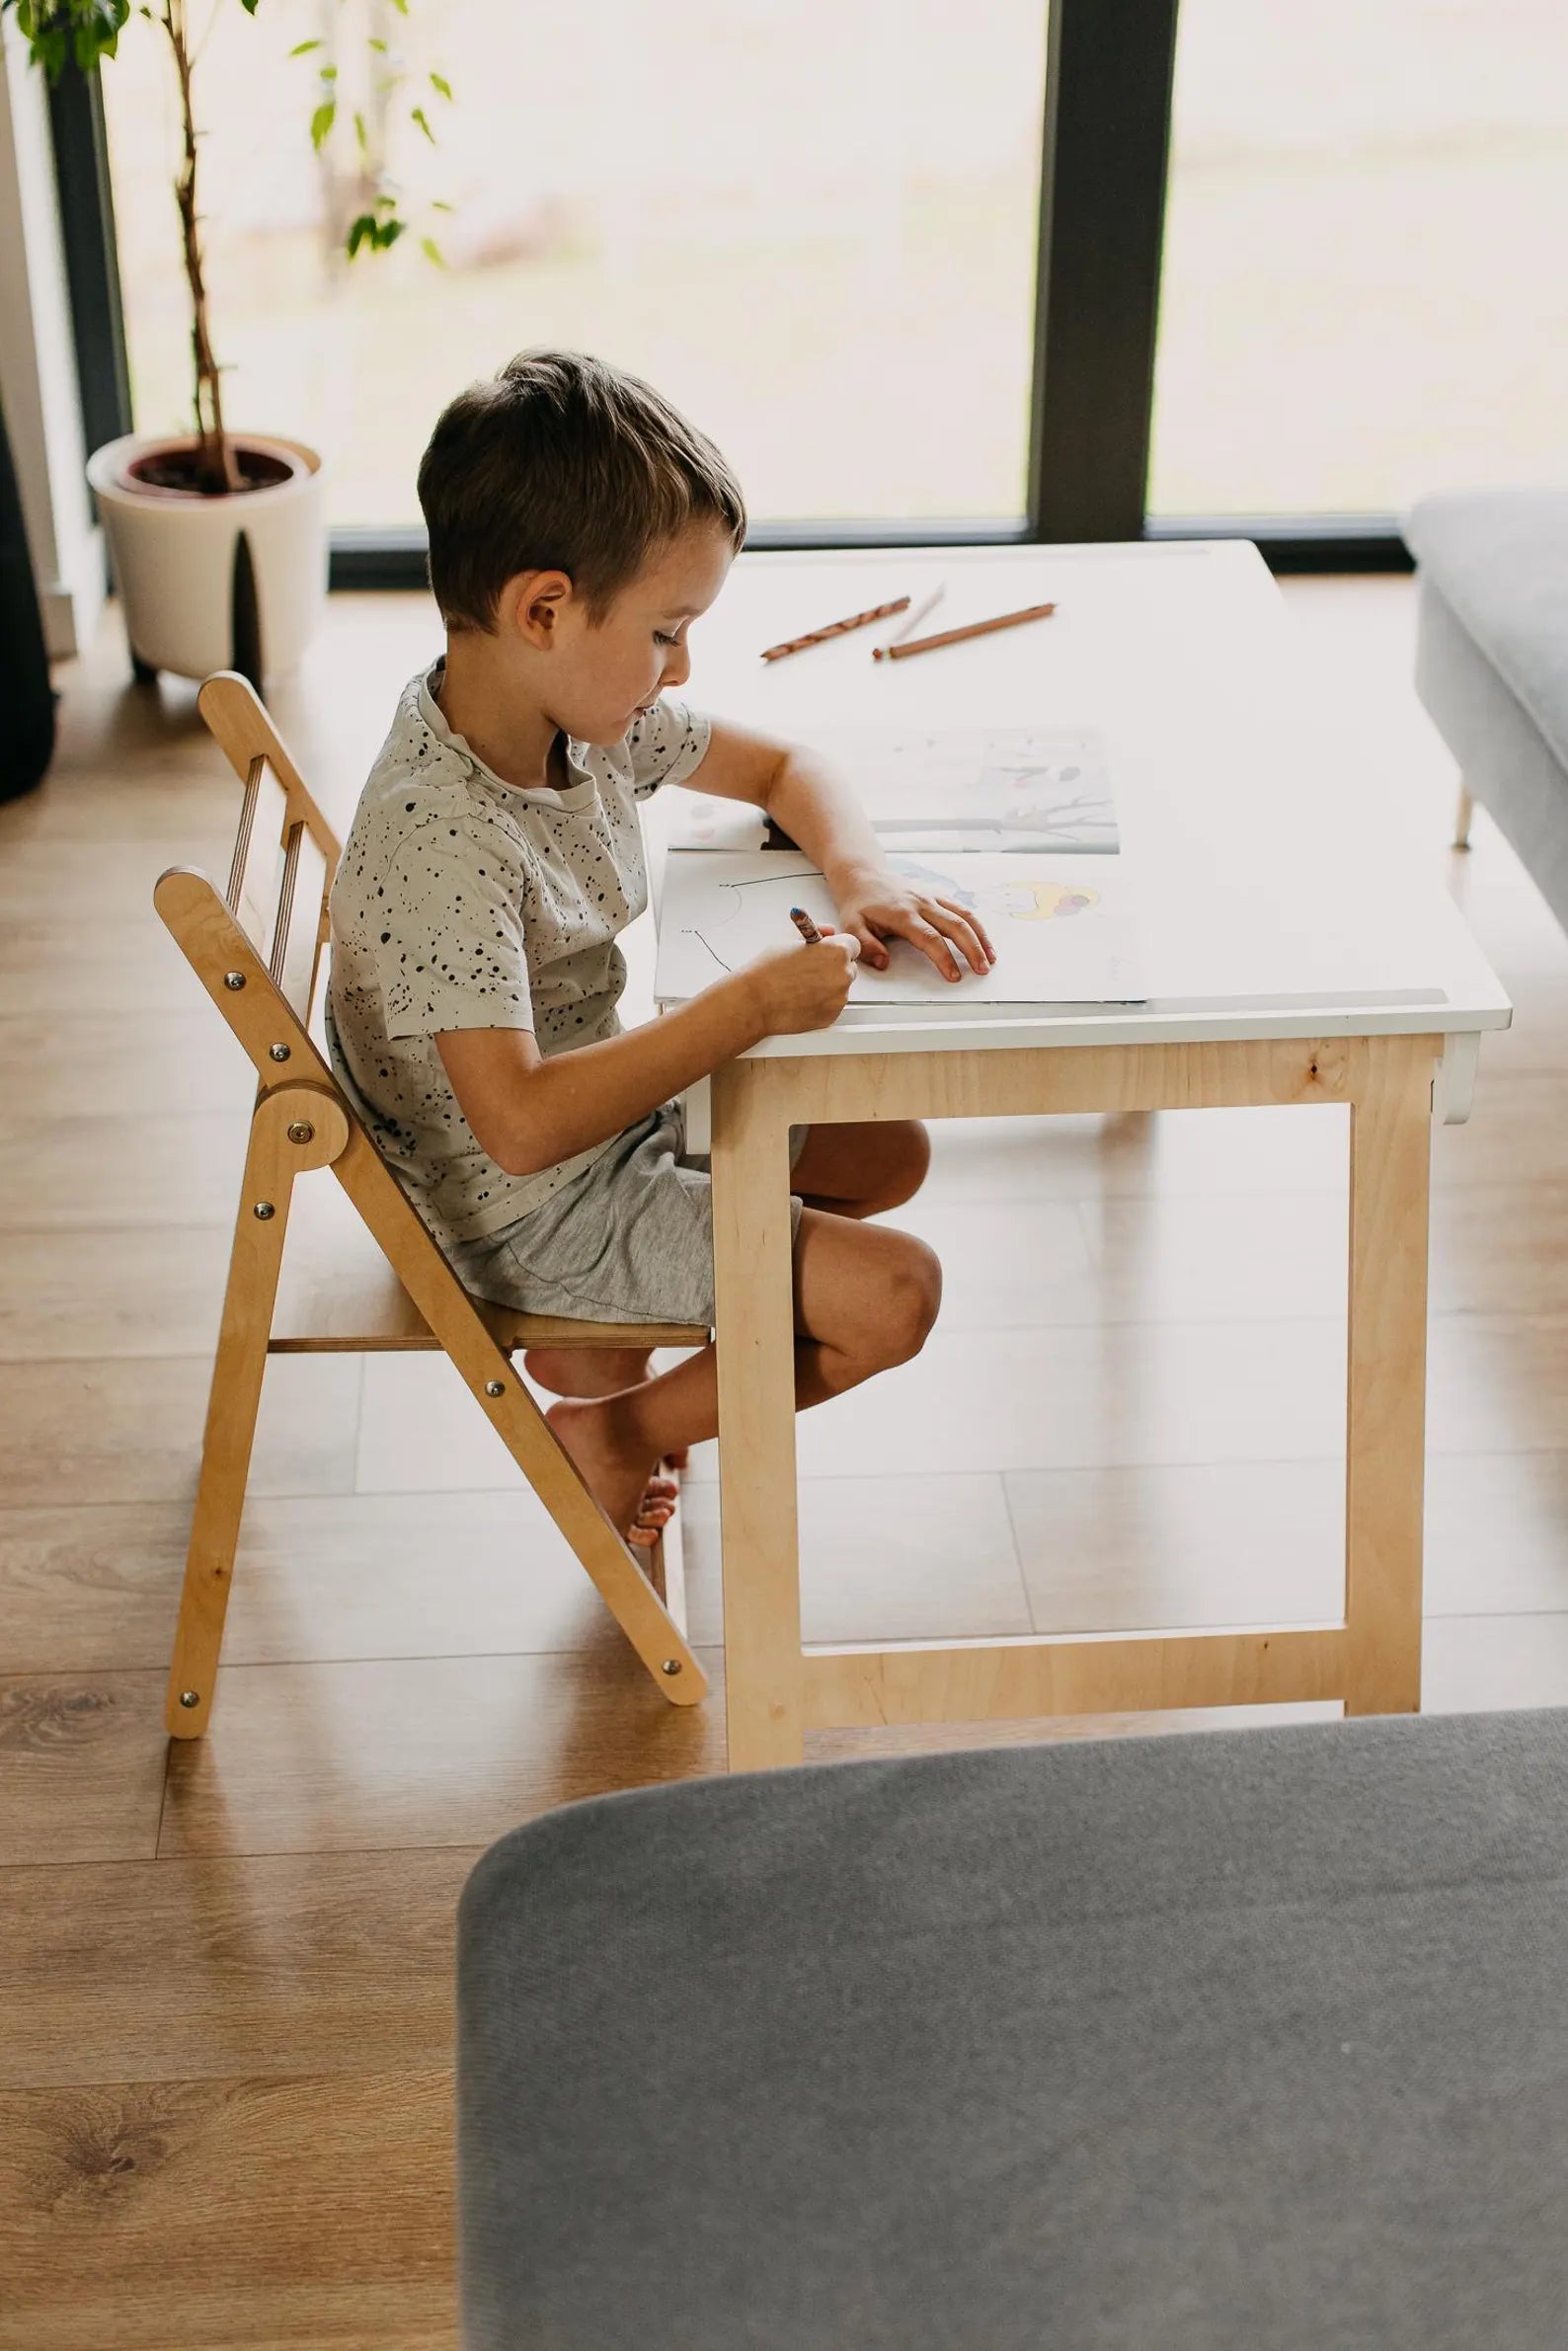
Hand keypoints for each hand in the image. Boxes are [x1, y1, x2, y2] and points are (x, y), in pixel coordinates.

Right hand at [742, 930, 860, 1036]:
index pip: (853, 946)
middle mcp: (843, 975)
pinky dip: (822, 1003)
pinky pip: (832, 1005)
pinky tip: (802, 999)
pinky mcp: (832, 1016)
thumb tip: (829, 932)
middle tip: (811, 970)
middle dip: (834, 967)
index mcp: (837, 951)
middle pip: (849, 967)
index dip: (838, 948)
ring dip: (829, 986)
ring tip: (801, 986)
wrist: (755, 1001)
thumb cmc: (768, 970)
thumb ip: (817, 932)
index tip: (828, 952)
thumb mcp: (791, 939)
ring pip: (841, 988)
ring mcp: (839, 998)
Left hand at [832, 870, 995, 983]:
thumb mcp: (851, 926)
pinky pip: (962, 908)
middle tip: (982, 970)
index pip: (929, 938)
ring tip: (990, 957)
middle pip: (955, 926)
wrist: (864, 875)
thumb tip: (884, 963)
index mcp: (902, 914)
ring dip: (980, 937)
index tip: (954, 976)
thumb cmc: (859, 903)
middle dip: (972, 949)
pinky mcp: (937, 894)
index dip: (944, 958)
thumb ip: (866, 946)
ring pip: (964, 915)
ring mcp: (932, 897)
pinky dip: (976, 925)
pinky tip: (983, 940)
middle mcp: (921, 903)